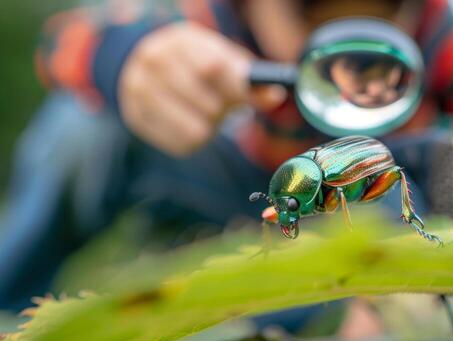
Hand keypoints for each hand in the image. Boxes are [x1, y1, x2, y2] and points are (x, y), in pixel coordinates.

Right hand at [119, 22, 284, 155]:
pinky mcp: (135, 118)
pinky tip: (184, 122)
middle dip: (222, 110)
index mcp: (181, 41)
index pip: (214, 68)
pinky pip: (182, 145)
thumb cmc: (195, 66)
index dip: (237, 89)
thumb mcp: (222, 61)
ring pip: (197, 130)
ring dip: (209, 127)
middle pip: (209, 105)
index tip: (251, 99)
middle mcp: (154, 61)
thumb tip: (274, 97)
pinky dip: (192, 140)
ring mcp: (139, 90)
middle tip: (218, 104)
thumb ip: (249, 80)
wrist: (143, 67)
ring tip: (201, 113)